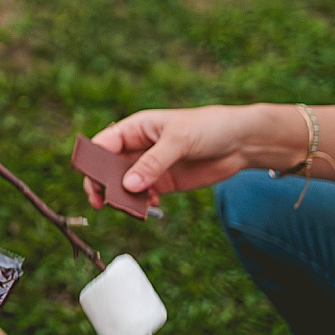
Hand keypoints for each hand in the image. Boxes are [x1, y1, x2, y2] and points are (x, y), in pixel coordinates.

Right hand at [83, 105, 289, 209]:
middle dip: (104, 184)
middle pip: (108, 168)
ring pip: (124, 185)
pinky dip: (142, 203)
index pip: (103, 144)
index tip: (92, 179)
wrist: (241, 142)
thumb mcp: (179, 140)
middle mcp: (138, 148)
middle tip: (103, 201)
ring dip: (123, 197)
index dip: (93, 161)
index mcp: (135, 128)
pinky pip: (143, 196)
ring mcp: (150, 167)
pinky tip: (152, 204)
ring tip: (131, 207)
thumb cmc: (209, 128)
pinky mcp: (163, 183)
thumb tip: (128, 185)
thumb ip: (153, 163)